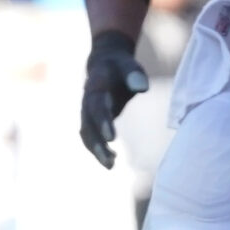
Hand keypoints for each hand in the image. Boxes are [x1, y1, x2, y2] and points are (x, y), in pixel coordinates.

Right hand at [79, 30, 148, 168]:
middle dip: (97, 144)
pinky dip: (99, 149)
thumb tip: (142, 88)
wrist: (104, 63)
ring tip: (111, 165)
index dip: (103, 122)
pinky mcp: (91, 120)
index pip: (97, 106)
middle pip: (87, 125)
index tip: (112, 138)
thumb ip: (134, 74)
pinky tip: (112, 160)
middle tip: (110, 161)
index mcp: (95, 87)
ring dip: (96, 151)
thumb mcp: (128, 65)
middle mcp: (87, 101)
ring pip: (87, 134)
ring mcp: (87, 112)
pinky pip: (91, 137)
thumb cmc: (120, 66)